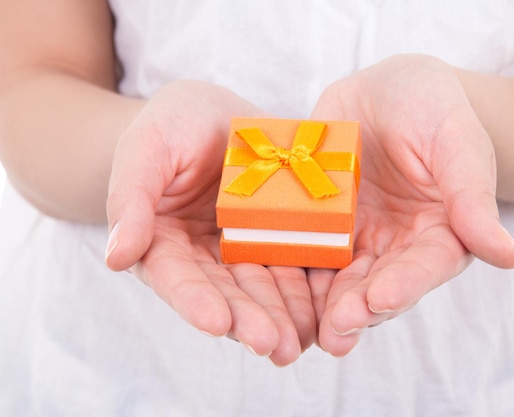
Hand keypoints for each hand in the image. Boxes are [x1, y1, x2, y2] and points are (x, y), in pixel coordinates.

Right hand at [105, 81, 314, 365]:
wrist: (215, 113)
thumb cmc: (171, 125)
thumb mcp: (146, 148)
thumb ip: (130, 199)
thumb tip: (117, 258)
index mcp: (163, 243)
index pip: (176, 278)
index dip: (194, 301)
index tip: (216, 322)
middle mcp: (204, 257)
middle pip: (225, 293)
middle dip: (248, 320)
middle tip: (271, 345)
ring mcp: (244, 250)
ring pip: (263, 289)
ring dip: (282, 317)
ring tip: (300, 341)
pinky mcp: (279, 239)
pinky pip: (295, 264)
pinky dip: (308, 289)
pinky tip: (324, 310)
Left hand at [309, 55, 513, 355]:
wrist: (388, 92)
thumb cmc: (434, 108)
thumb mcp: (457, 140)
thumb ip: (473, 197)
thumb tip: (511, 257)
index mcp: (439, 233)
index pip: (425, 266)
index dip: (406, 285)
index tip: (382, 299)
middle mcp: (397, 246)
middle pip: (378, 285)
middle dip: (358, 308)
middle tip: (337, 330)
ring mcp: (356, 238)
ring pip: (339, 279)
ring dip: (323, 306)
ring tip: (308, 331)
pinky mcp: (321, 226)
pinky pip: (303, 250)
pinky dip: (290, 269)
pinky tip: (273, 290)